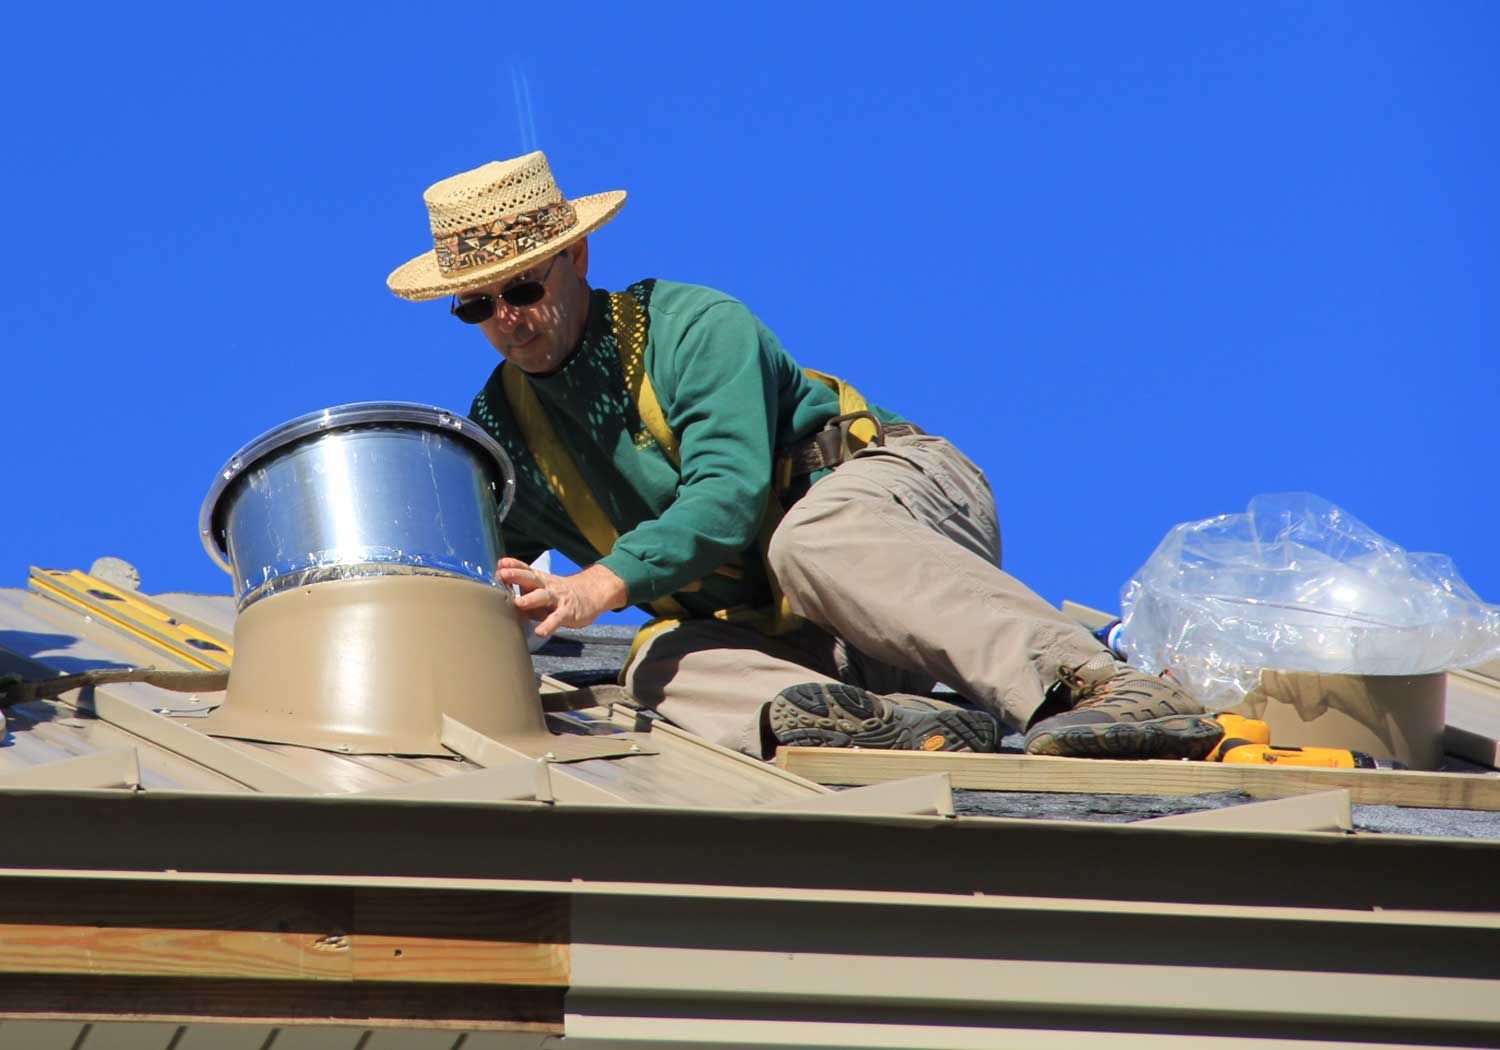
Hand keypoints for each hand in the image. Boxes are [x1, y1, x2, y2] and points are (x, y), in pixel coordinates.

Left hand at [496, 558, 627, 639]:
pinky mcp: (568, 612)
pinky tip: (540, 631)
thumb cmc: (560, 595)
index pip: (526, 570)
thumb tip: (502, 600)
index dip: (514, 566)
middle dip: (517, 576)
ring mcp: (558, 599)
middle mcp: (548, 586)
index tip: (500, 563)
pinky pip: (557, 619)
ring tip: (518, 602)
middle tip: (502, 575)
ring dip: (530, 599)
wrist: (592, 594)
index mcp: (540, 580)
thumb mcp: (542, 589)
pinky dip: (548, 625)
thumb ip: (524, 594)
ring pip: (543, 597)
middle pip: (531, 579)